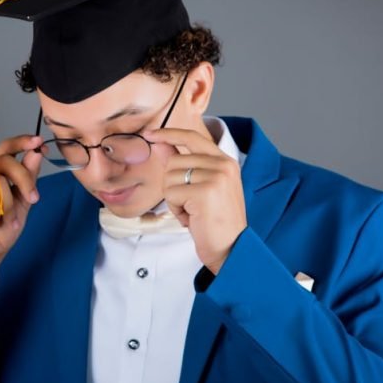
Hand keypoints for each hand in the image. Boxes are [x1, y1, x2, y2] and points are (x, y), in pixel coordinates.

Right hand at [0, 135, 42, 310]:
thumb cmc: (3, 229)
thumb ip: (29, 177)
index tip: (38, 143)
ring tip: (6, 219)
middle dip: (24, 178)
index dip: (22, 142)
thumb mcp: (24, 201)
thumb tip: (36, 152)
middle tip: (33, 198)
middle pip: (5, 159)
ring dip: (9, 203)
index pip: (6, 148)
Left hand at [144, 128, 246, 274]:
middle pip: (173, 161)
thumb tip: (161, 144)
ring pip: (169, 177)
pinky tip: (192, 218)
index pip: (192, 137)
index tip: (150, 134)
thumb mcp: (202, 187)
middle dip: (172, 185)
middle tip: (189, 203)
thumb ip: (184, 164)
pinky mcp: (204, 192)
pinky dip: (176, 210)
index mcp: (225, 161)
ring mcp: (215, 177)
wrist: (232, 248)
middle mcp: (223, 165)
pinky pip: (172, 194)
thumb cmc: (216, 221)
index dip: (169, 134)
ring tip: (193, 211)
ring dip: (174, 199)